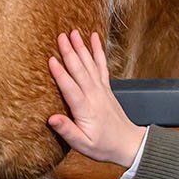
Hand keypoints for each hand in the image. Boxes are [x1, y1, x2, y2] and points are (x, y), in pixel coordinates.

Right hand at [47, 30, 144, 168]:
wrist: (128, 144)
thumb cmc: (103, 145)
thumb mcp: (82, 145)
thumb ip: (67, 131)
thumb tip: (52, 119)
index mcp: (86, 109)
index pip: (70, 88)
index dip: (60, 74)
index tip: (51, 59)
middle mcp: (94, 95)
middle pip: (80, 70)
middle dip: (70, 52)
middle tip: (60, 36)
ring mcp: (101, 89)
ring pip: (90, 64)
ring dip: (81, 47)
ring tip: (73, 32)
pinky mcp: (106, 87)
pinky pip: (101, 65)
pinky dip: (98, 51)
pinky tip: (94, 38)